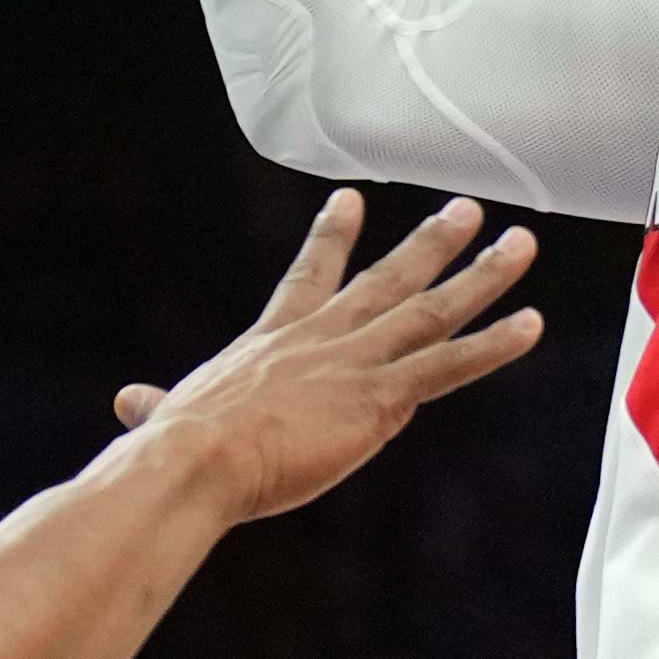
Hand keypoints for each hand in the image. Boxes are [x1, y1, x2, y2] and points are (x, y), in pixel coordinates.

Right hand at [112, 192, 541, 523]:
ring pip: (432, 309)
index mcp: (274, 339)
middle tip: (467, 209)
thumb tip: (128, 404)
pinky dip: (493, 344)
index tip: (351, 200)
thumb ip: (157, 407)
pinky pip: (449, 364)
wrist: (198, 458)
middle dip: (432, 243)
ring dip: (481, 276)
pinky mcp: (379, 397)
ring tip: (519, 243)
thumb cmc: (179, 446)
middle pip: (390, 278)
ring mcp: (355, 362)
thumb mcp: (170, 416)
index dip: (333, 237)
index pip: (310, 275)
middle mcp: (323, 337)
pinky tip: (530, 324)